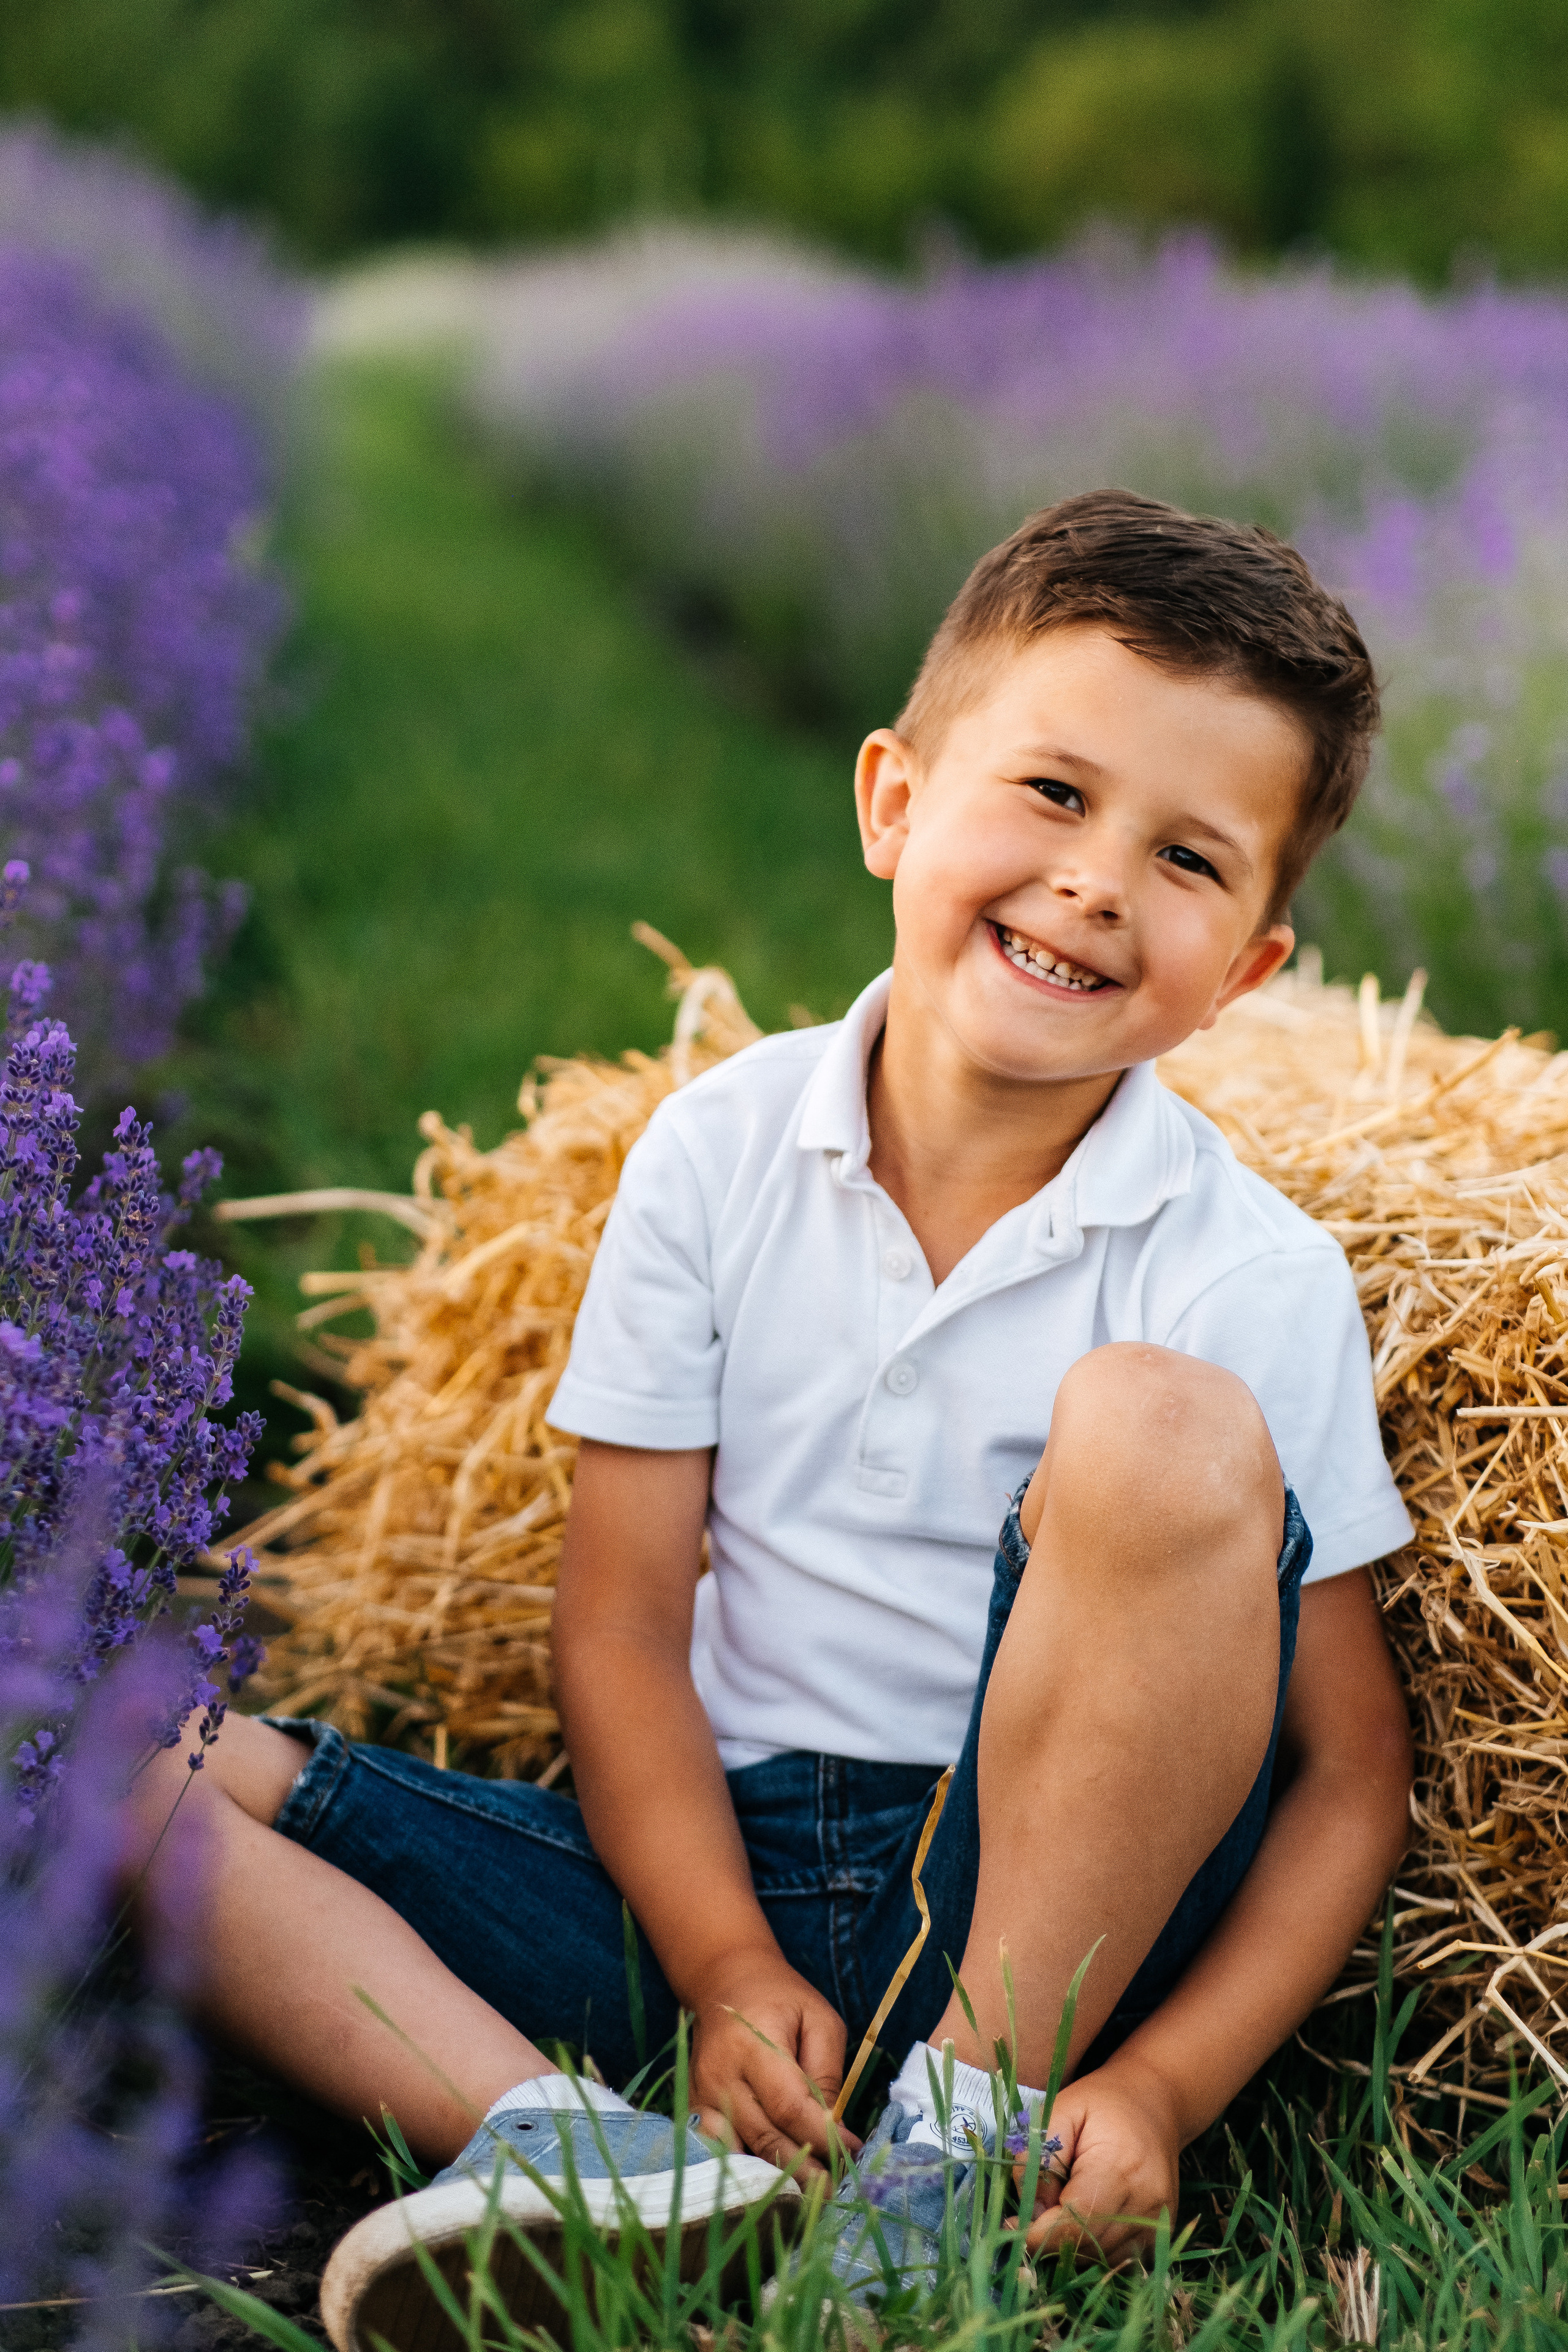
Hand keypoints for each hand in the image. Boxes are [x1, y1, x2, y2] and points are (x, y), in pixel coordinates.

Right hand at [686, 1947, 860, 2173]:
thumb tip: (838, 2128)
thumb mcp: (818, 2019)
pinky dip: (744, 2172)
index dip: (823, 2136)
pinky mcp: (693, 2109)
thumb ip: (827, 2072)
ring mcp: (701, 2097)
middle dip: (805, 2171)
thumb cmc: (782, 2000)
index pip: (789, 2106)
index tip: (853, 2154)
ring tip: (809, 2198)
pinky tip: (771, 2185)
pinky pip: (719, 2152)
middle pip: (765, 2138)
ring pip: (739, 2154)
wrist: (725, 1982)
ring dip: (775, 2180)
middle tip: (836, 2193)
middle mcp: (721, 2076)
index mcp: (753, 2045)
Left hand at [1016, 2055, 1180, 2264]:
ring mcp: (1158, 2222)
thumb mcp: (1058, 2111)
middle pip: (1086, 2245)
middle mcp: (1146, 2202)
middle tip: (1026, 2219)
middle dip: (1049, 2240)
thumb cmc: (1099, 2102)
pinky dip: (1091, 2249)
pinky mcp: (1159, 2234)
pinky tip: (1080, 2222)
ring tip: (1055, 2213)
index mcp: (1120, 2167)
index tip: (1009, 2225)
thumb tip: (1029, 2212)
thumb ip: (1039, 2157)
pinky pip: (1116, 2260)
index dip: (1037, 2233)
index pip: (1075, 2222)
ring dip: (1069, 2247)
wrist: (1151, 2102)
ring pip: (1100, 2259)